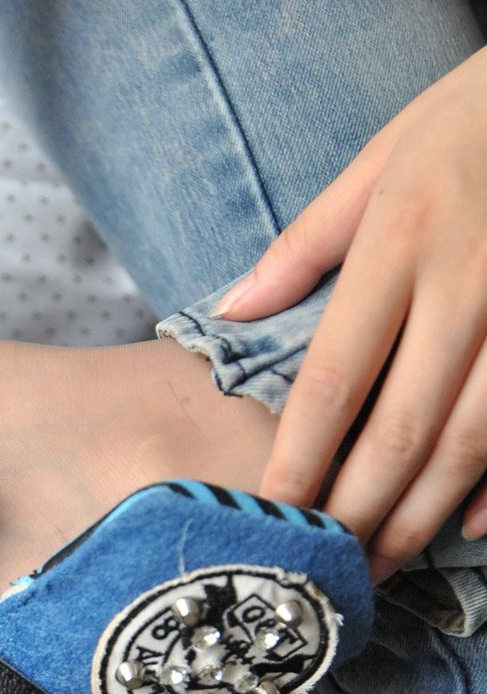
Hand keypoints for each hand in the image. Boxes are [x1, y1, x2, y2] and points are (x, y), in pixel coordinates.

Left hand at [215, 47, 486, 579]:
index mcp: (402, 242)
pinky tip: (465, 533)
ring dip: (418, 520)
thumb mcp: (380, 159)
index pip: (334, 379)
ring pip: (468, 446)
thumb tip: (232, 309)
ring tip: (376, 567)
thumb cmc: (468, 123)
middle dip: (354, 513)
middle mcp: (466, 288)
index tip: (269, 515)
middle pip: (400, 431)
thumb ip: (306, 244)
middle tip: (319, 568)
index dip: (298, 460)